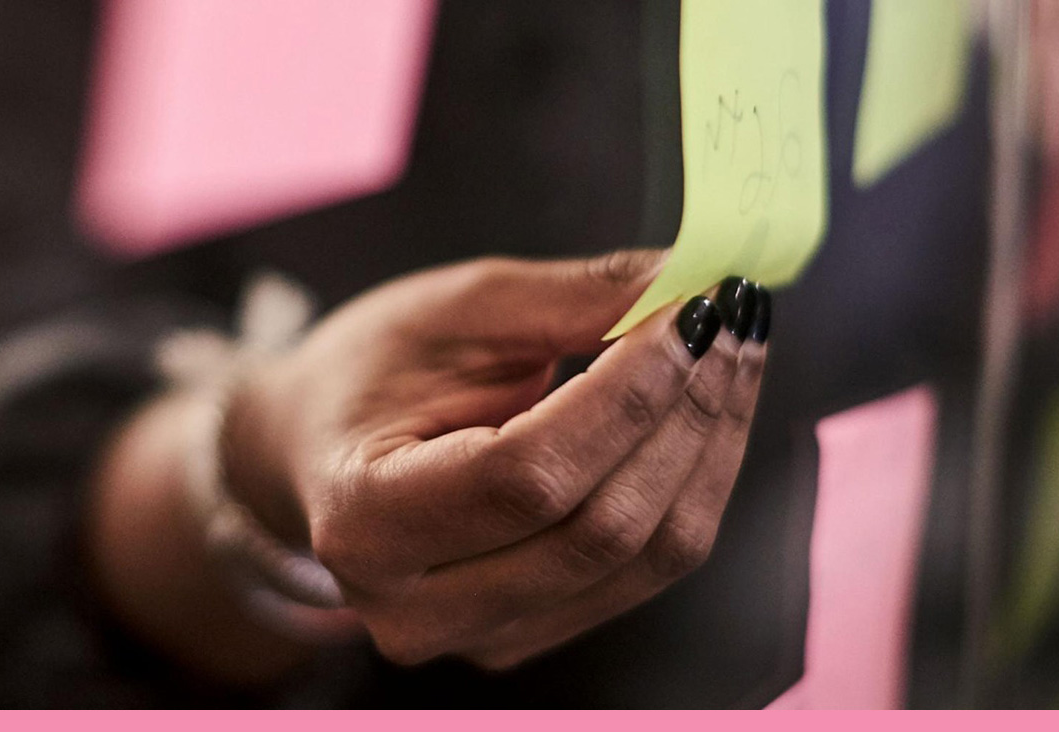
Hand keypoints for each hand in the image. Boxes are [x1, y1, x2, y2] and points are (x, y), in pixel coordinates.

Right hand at [230, 252, 769, 668]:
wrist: (323, 455)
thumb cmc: (369, 372)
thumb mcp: (450, 311)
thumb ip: (569, 299)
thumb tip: (689, 282)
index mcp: (366, 520)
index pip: (529, 474)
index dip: (629, 393)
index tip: (695, 308)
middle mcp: (417, 608)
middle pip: (602, 526)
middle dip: (689, 410)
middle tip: (735, 315)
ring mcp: (482, 636)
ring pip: (646, 556)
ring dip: (711, 445)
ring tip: (734, 352)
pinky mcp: (532, 633)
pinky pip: (647, 568)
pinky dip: (693, 480)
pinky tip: (704, 408)